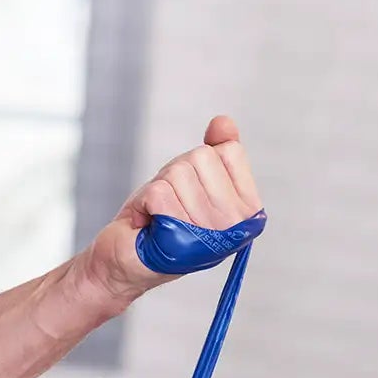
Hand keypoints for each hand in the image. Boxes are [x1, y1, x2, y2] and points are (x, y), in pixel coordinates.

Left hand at [83, 115, 263, 304]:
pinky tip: (152, 223)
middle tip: (173, 202)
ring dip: (162, 188)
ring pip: (179, 173)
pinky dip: (147, 201)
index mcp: (249, 209)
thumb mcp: (195, 175)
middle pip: (202, 158)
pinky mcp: (181, 239)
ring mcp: (211, 235)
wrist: (128, 255)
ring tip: (163, 214)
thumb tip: (224, 122)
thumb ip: (217, 148)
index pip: (229, 151)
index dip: (203, 161)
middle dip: (178, 173)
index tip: (195, 187)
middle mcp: (237, 225)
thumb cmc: (165, 216)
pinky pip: (159, 192)